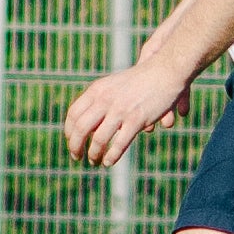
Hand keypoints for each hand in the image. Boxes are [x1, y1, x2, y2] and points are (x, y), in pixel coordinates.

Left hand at [61, 58, 194, 170]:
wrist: (165, 71)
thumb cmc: (140, 80)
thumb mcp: (114, 85)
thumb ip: (100, 101)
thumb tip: (90, 125)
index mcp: (97, 90)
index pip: (73, 114)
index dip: (69, 132)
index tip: (72, 142)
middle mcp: (105, 100)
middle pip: (81, 129)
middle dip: (75, 146)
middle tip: (76, 157)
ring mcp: (120, 110)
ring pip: (99, 139)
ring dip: (93, 154)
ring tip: (94, 162)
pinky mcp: (136, 119)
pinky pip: (119, 144)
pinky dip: (111, 156)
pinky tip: (108, 162)